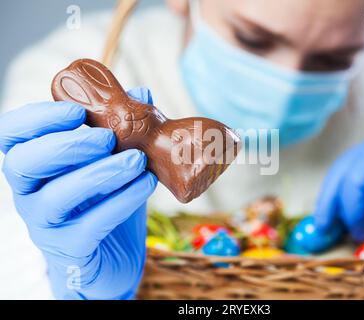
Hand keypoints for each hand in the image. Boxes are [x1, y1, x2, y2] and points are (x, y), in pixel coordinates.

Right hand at [0, 87, 156, 298]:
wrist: (114, 255)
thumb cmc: (106, 201)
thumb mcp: (113, 160)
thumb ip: (122, 127)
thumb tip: (141, 92)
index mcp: (33, 164)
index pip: (11, 134)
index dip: (37, 119)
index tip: (76, 112)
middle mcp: (29, 192)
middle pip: (24, 163)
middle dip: (68, 145)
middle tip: (109, 138)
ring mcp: (45, 223)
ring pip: (58, 195)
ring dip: (101, 173)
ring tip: (137, 161)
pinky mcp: (69, 248)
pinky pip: (91, 224)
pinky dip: (122, 200)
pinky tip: (146, 184)